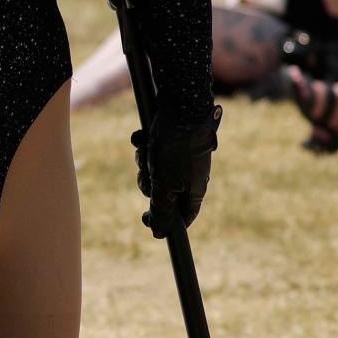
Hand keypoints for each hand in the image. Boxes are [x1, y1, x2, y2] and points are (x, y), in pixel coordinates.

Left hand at [131, 103, 220, 236]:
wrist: (182, 104)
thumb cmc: (176, 147)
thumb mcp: (165, 184)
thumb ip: (162, 210)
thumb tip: (159, 233)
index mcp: (196, 189)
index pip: (183, 216)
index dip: (165, 220)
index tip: (145, 218)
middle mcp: (191, 173)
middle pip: (163, 192)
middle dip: (149, 183)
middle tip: (148, 173)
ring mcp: (181, 155)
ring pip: (154, 169)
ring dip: (144, 161)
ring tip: (145, 149)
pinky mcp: (171, 138)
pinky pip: (152, 149)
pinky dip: (144, 144)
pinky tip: (141, 137)